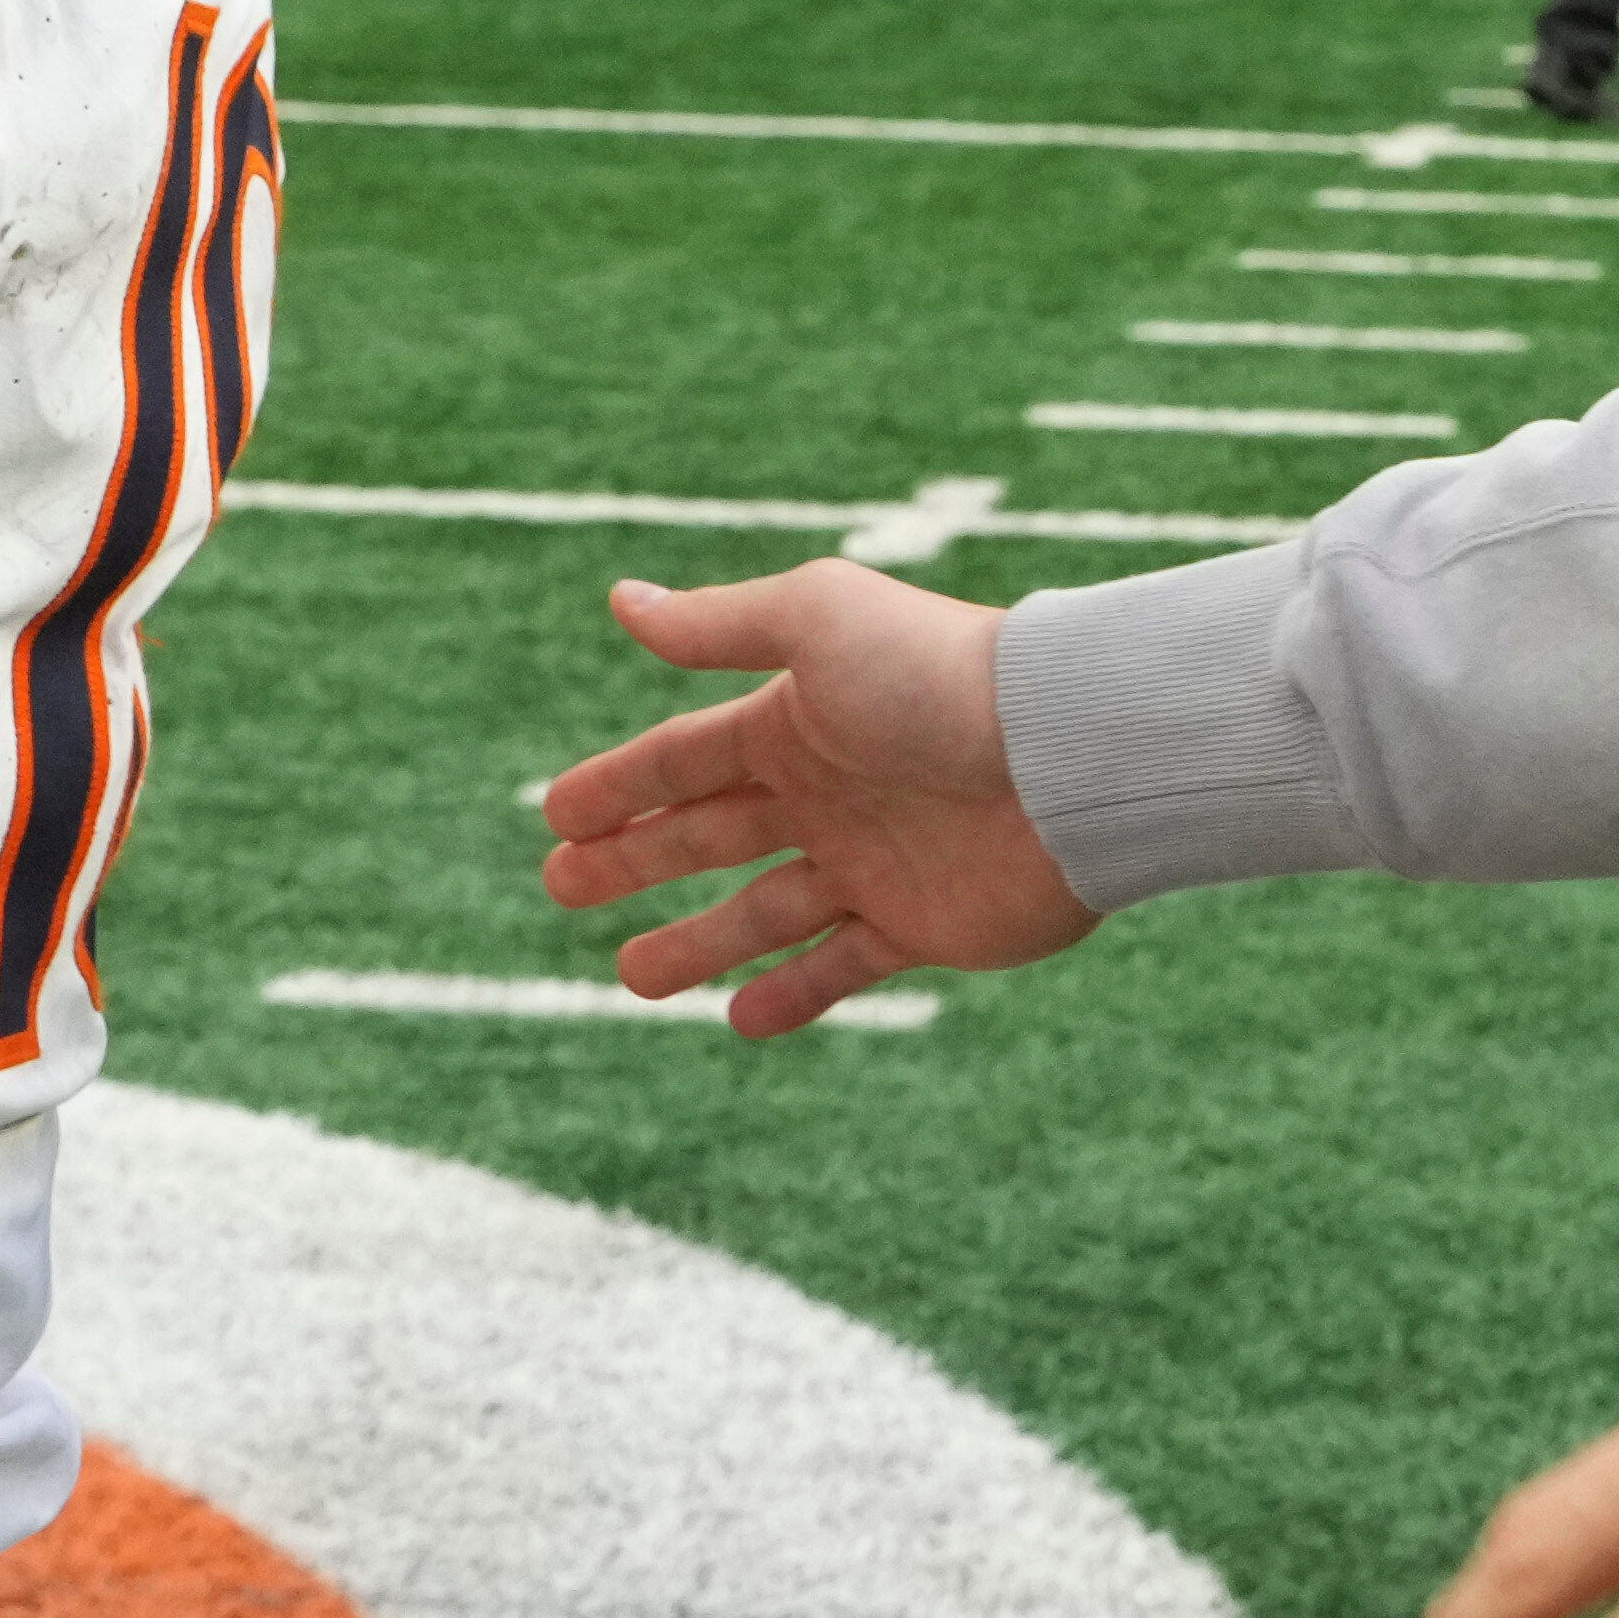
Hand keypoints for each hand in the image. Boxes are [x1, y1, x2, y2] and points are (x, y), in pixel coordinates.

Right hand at [535, 562, 1095, 1034]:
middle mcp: (829, 791)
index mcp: (797, 720)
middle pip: (709, 835)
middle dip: (634, 862)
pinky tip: (737, 1017)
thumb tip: (619, 599)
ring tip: (631, 976)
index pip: (682, 758)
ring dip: (696, 943)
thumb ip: (716, 624)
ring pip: (762, 913)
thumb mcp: (815, 624)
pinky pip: (840, 967)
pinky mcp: (921, 926)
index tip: (553, 820)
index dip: (617, 788)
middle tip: (561, 890)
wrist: (1065, 758)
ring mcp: (873, 862)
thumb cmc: (938, 677)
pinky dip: (790, 995)